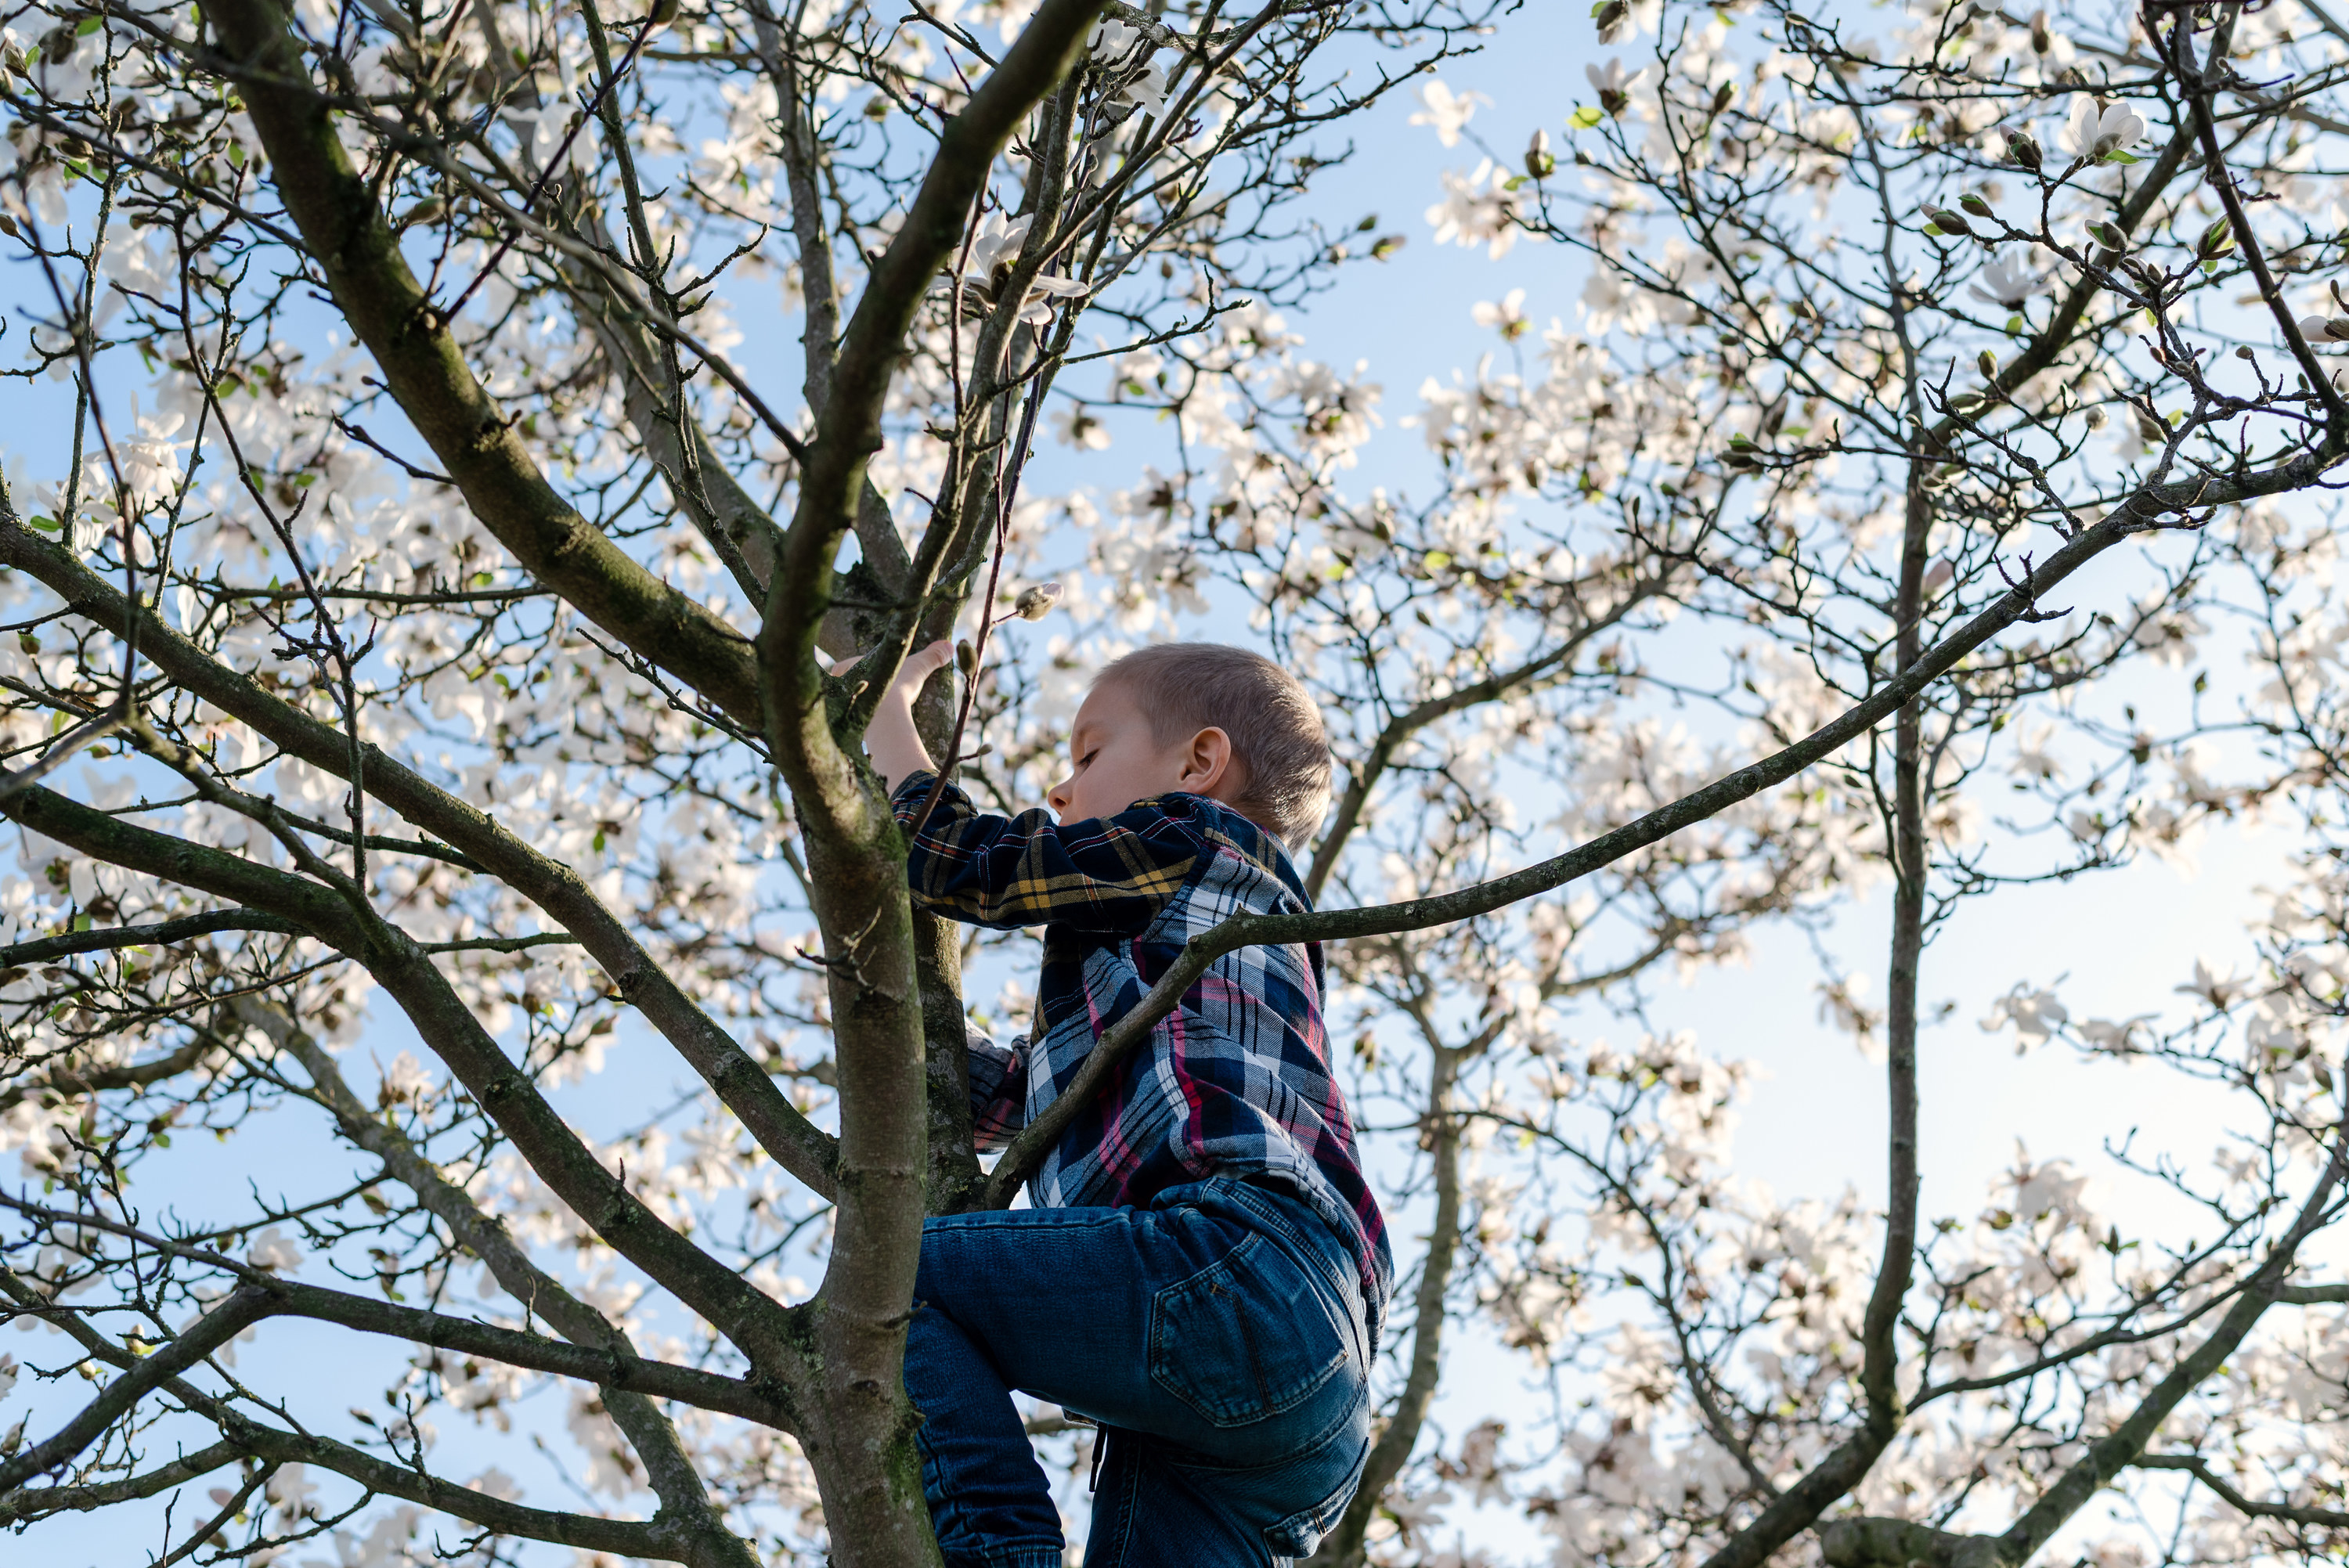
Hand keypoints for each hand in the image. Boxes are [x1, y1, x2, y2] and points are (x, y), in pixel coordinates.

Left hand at [848, 639, 953, 793]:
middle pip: (843, 688)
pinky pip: (849, 726)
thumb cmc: (896, 686)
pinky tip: (871, 730)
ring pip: (844, 707)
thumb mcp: (917, 668)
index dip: (854, 670)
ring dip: (856, 709)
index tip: (867, 675)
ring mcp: (840, 709)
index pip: (844, 667)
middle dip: (856, 691)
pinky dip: (858, 727)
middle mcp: (839, 688)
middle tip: (872, 696)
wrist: (885, 716)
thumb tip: (950, 646)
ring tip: (873, 714)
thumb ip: (931, 657)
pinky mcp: (845, 728)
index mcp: (848, 667)